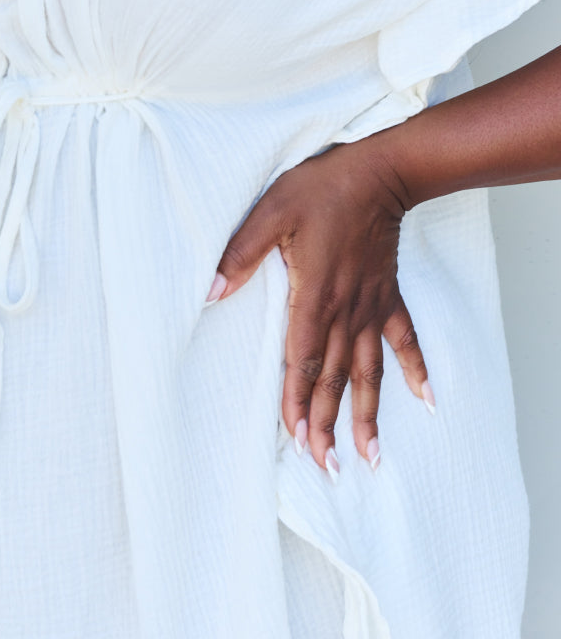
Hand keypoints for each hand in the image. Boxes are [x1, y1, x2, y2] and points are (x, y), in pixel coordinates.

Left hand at [206, 139, 435, 476]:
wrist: (379, 170)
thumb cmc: (322, 188)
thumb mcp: (270, 212)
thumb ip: (240, 255)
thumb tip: (210, 293)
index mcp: (313, 296)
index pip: (302, 361)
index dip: (298, 401)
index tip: (297, 439)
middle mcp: (345, 310)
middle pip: (334, 378)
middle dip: (328, 424)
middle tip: (326, 467)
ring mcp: (370, 306)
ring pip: (369, 371)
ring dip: (367, 414)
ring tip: (370, 456)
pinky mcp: (387, 294)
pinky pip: (404, 340)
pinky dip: (415, 370)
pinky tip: (427, 400)